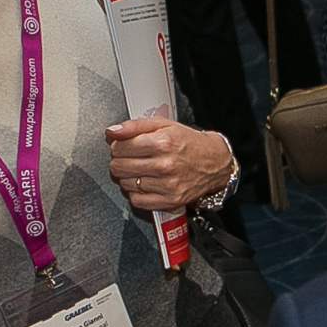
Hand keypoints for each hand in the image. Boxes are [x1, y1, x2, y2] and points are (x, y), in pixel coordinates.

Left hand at [105, 117, 232, 210]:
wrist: (214, 162)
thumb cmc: (188, 143)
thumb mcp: (163, 125)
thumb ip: (134, 126)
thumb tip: (111, 131)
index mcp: (162, 143)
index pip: (120, 147)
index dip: (117, 145)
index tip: (123, 146)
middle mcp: (165, 165)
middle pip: (119, 167)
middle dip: (119, 161)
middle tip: (130, 158)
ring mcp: (168, 185)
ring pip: (126, 184)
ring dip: (128, 177)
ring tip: (140, 170)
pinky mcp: (170, 201)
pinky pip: (137, 201)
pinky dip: (136, 193)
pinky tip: (145, 183)